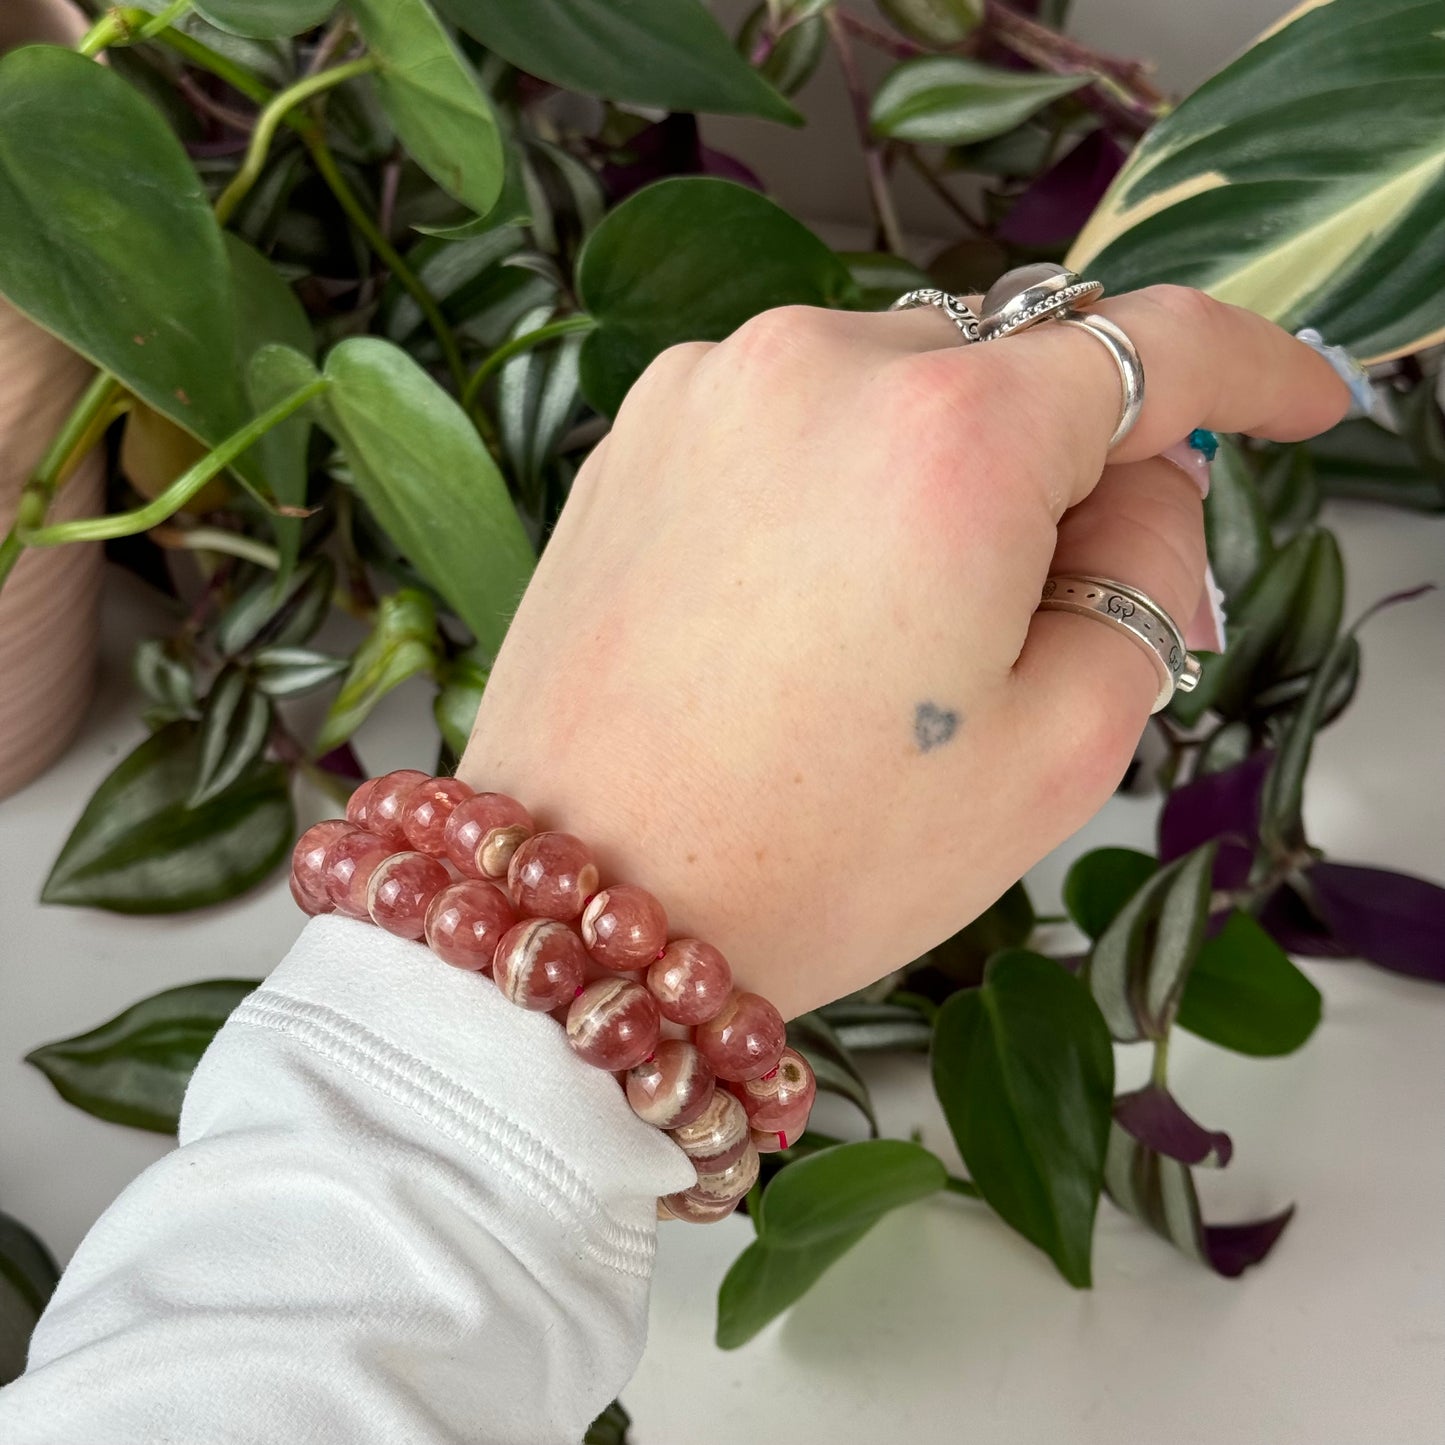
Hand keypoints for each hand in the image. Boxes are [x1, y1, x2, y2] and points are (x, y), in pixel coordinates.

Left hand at [457, 286, 1348, 1017]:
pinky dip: (834, 483)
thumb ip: (1150, 578)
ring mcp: (705, 389)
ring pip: (896, 387)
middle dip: (1058, 471)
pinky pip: (790, 419)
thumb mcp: (1058, 749)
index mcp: (945, 437)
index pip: (1154, 347)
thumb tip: (1142, 486)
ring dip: (936, 478)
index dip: (1251, 371)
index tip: (1295, 401)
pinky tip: (799, 615)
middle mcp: (814, 363)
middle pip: (1015, 372)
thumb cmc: (816, 856)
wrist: (585, 905)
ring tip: (882, 645)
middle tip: (1030, 622)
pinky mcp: (635, 432)